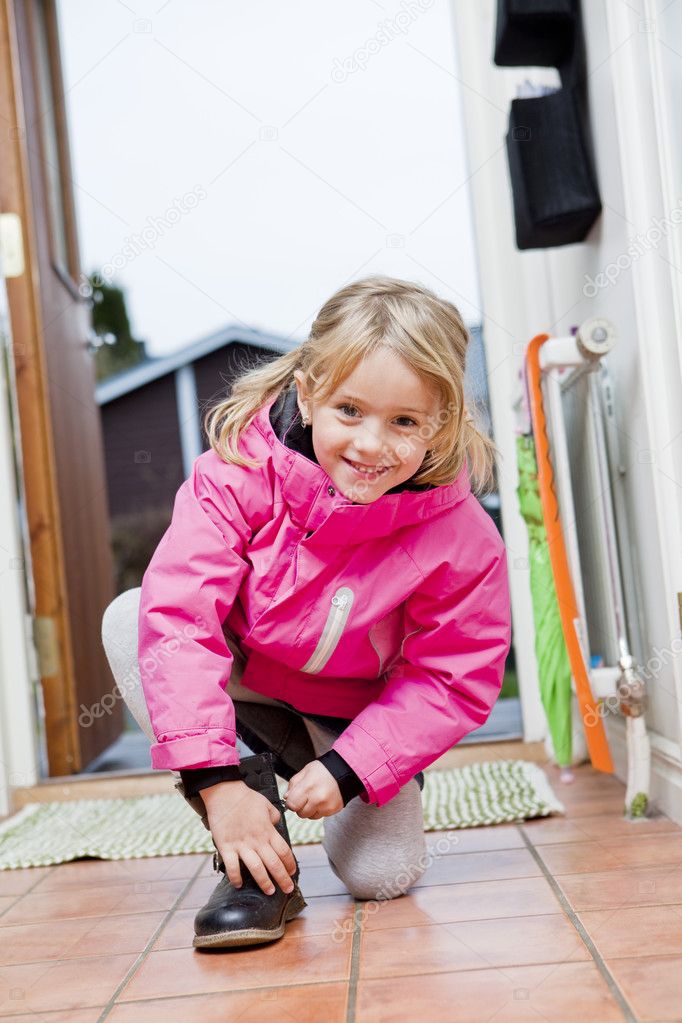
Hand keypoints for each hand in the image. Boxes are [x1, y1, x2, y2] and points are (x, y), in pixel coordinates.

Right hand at [201, 779, 297, 895]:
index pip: (284, 851)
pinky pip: (232, 866)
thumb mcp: (267, 805)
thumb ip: (274, 816)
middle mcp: (257, 840)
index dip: (290, 864)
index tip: (292, 872)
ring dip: (264, 882)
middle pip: (274, 864)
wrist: (225, 793)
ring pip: (256, 869)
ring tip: (270, 892)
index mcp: (268, 831)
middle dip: (283, 879)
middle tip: (288, 889)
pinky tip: (239, 884)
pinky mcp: (226, 847)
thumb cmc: (245, 797)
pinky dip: (235, 878)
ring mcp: (241, 845)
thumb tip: (276, 823)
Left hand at [283, 760, 343, 818]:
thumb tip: (286, 798)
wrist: (344, 771)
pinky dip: (319, 810)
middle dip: (300, 806)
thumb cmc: (324, 770)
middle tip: (306, 796)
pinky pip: (320, 816)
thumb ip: (293, 784)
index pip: (291, 804)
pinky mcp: (332, 810)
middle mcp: (317, 798)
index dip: (291, 802)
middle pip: (300, 813)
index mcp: (308, 786)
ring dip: (310, 810)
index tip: (293, 798)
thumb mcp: (305, 771)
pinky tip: (322, 800)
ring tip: (315, 797)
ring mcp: (326, 806)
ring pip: (310, 816)